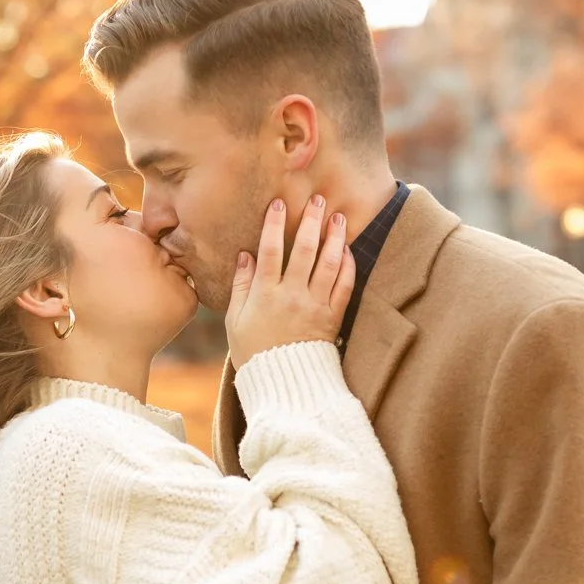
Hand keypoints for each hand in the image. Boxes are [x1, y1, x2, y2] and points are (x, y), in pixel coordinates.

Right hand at [224, 197, 352, 367]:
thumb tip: (245, 255)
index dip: (274, 224)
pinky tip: (347, 250)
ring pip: (328, 264)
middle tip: (318, 199)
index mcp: (265, 295)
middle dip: (311, 221)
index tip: (279, 203)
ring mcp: (315, 306)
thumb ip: (240, 286)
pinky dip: (347, 266)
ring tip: (338, 218)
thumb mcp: (235, 321)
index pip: (270, 250)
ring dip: (334, 237)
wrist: (284, 384)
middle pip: (304, 250)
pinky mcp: (332, 317)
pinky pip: (344, 286)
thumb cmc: (254, 352)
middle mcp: (292, 296)